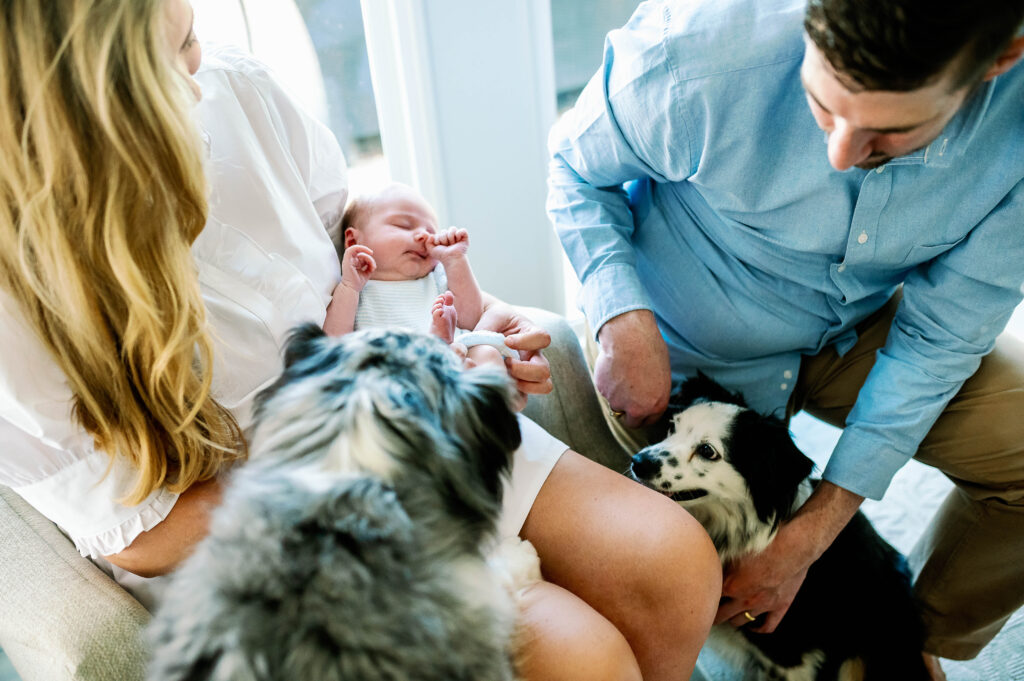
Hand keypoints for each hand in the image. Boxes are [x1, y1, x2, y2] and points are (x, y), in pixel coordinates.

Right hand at [340, 245, 375, 290]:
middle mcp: (351, 261)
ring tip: (371, 261)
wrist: (352, 289)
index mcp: (355, 263)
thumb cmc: (358, 283)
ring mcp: (348, 260)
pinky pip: (351, 249)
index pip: (362, 256)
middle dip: (368, 255)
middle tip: (373, 263)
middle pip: (360, 252)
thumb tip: (373, 263)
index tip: (373, 266)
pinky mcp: (347, 260)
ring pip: (357, 250)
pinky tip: (368, 254)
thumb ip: (370, 266)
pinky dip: (360, 248)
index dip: (369, 259)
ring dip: (366, 253)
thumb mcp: (367, 273)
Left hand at [423, 227, 468, 262]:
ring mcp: (458, 237)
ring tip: (452, 243)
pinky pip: (462, 230)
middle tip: (447, 246)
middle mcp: (451, 237)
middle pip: (445, 230)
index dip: (438, 239)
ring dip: (450, 236)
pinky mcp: (465, 237)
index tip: (440, 246)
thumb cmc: (442, 256)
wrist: (451, 259)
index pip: (439, 232)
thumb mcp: (431, 250)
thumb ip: (427, 242)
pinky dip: (459, 234)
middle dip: (444, 238)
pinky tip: (457, 240)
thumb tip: (432, 235)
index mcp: (444, 239)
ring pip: (453, 228)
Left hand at [475, 302, 552, 398]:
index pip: (542, 338)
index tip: (507, 340)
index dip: (526, 341)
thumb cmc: (495, 321)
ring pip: (544, 386)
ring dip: (524, 385)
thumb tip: (483, 348)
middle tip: (505, 362)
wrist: (491, 328)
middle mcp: (536, 354)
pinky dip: (515, 395)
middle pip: (544, 369)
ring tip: (505, 375)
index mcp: (533, 334)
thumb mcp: (492, 318)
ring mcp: (531, 371)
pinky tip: (501, 385)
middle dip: (522, 370)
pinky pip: (527, 397)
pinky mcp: (522, 383)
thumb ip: (488, 329)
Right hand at [594, 309, 670, 427]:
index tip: (639, 409)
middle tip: (628, 398)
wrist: (629, 338)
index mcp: (656, 405)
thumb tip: (649, 394)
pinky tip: (613, 367)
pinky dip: (608, 382)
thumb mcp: (661, 374)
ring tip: (622, 373)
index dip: (643, 414)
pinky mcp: (603, 391)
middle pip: (630, 422)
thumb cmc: (649, 349)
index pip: (648, 422)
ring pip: (615, 404)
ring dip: (617, 394)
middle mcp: (637, 408)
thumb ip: (654, 391)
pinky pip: (605, 390)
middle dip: (628, 413)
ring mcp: (618, 401)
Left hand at [716, 482, 862, 631]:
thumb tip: (706, 558)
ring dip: (733, 620)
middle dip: (712, 616)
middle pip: (722, 616)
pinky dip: (759, 629)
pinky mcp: (780, 607)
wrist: (794, 546)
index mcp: (730, 585)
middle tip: (706, 615)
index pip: (709, 598)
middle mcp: (745, 599)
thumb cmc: (764, 542)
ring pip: (742, 621)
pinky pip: (768, 626)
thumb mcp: (735, 547)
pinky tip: (753, 627)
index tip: (697, 598)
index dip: (701, 598)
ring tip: (727, 616)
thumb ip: (720, 559)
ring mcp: (763, 606)